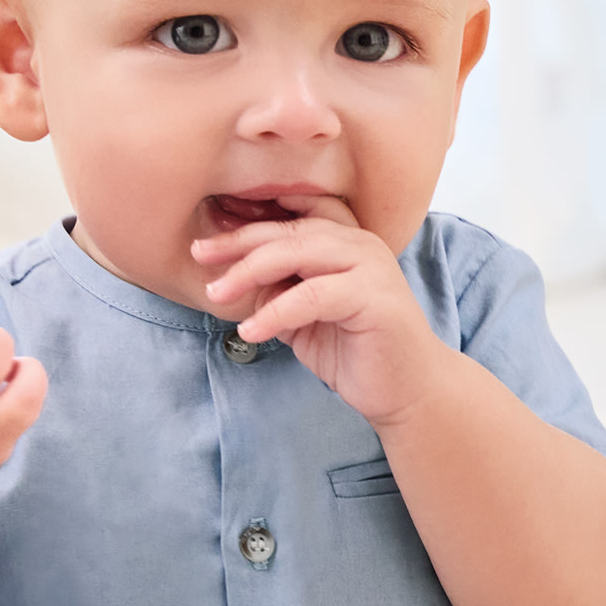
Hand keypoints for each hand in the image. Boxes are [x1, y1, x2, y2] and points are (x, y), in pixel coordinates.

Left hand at [193, 199, 446, 426]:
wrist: (407, 392)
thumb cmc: (356, 352)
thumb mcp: (304, 317)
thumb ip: (278, 290)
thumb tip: (231, 277)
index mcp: (346, 240)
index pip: (292, 213)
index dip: (248, 218)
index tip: (208, 230)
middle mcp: (361, 243)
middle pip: (289, 229)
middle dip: (238, 242)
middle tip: (198, 254)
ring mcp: (371, 266)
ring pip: (299, 252)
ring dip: (250, 272)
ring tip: (217, 293)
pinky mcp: (374, 297)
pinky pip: (312, 295)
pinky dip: (276, 312)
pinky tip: (250, 331)